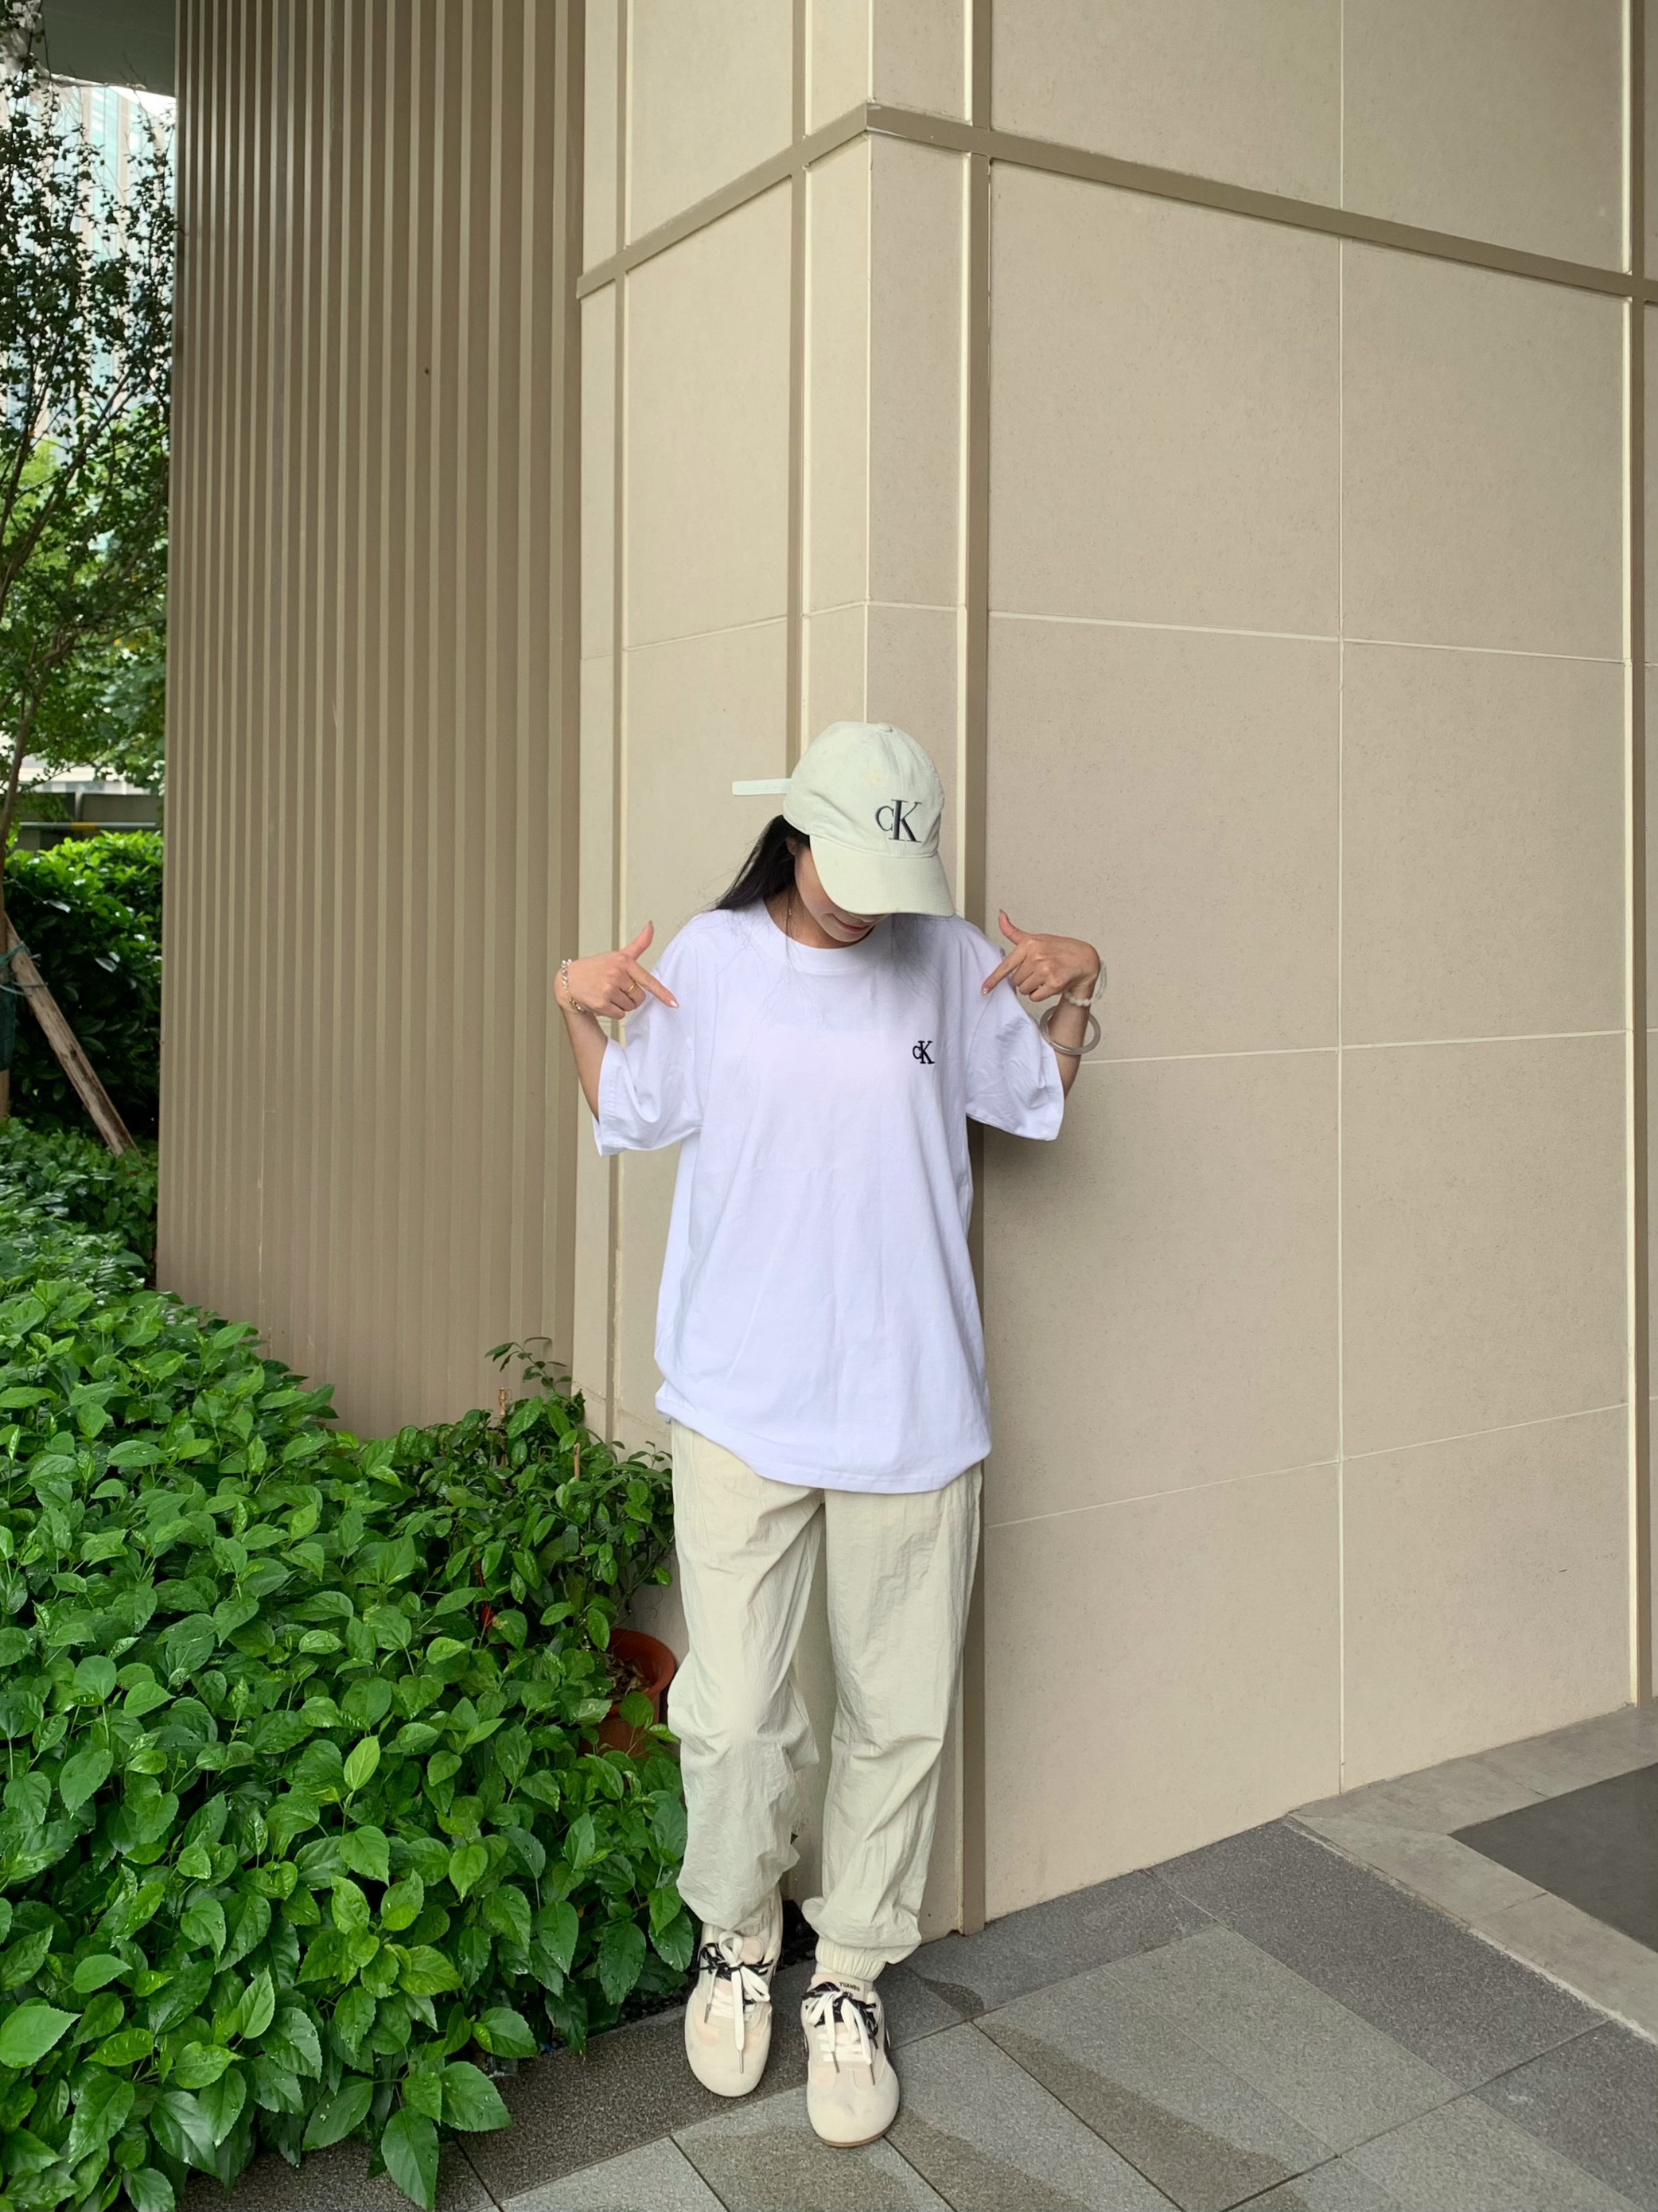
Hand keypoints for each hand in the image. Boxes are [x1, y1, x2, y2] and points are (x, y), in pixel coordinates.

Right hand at [556, 924, 678, 1018]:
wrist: (569, 981)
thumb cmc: (596, 967)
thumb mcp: (618, 954)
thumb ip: (639, 944)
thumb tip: (651, 926)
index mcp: (623, 961)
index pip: (647, 980)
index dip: (662, 993)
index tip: (673, 1003)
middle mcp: (616, 974)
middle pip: (640, 998)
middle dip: (632, 997)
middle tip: (618, 988)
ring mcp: (607, 989)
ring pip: (630, 1007)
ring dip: (622, 1004)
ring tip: (608, 993)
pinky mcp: (601, 1003)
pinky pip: (619, 1015)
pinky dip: (613, 1012)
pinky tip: (603, 1001)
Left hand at [982, 910, 1099, 1001]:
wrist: (1083, 959)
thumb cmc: (1058, 949)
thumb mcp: (1035, 938)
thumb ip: (1013, 932)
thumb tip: (1000, 914)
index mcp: (1029, 944)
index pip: (1006, 965)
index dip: (993, 979)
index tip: (984, 988)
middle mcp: (1037, 957)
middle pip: (1015, 980)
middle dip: (1023, 979)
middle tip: (1037, 971)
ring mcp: (1046, 970)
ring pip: (1024, 989)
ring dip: (1032, 987)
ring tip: (1044, 976)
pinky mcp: (1054, 984)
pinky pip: (1035, 996)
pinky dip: (1040, 994)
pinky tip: (1049, 984)